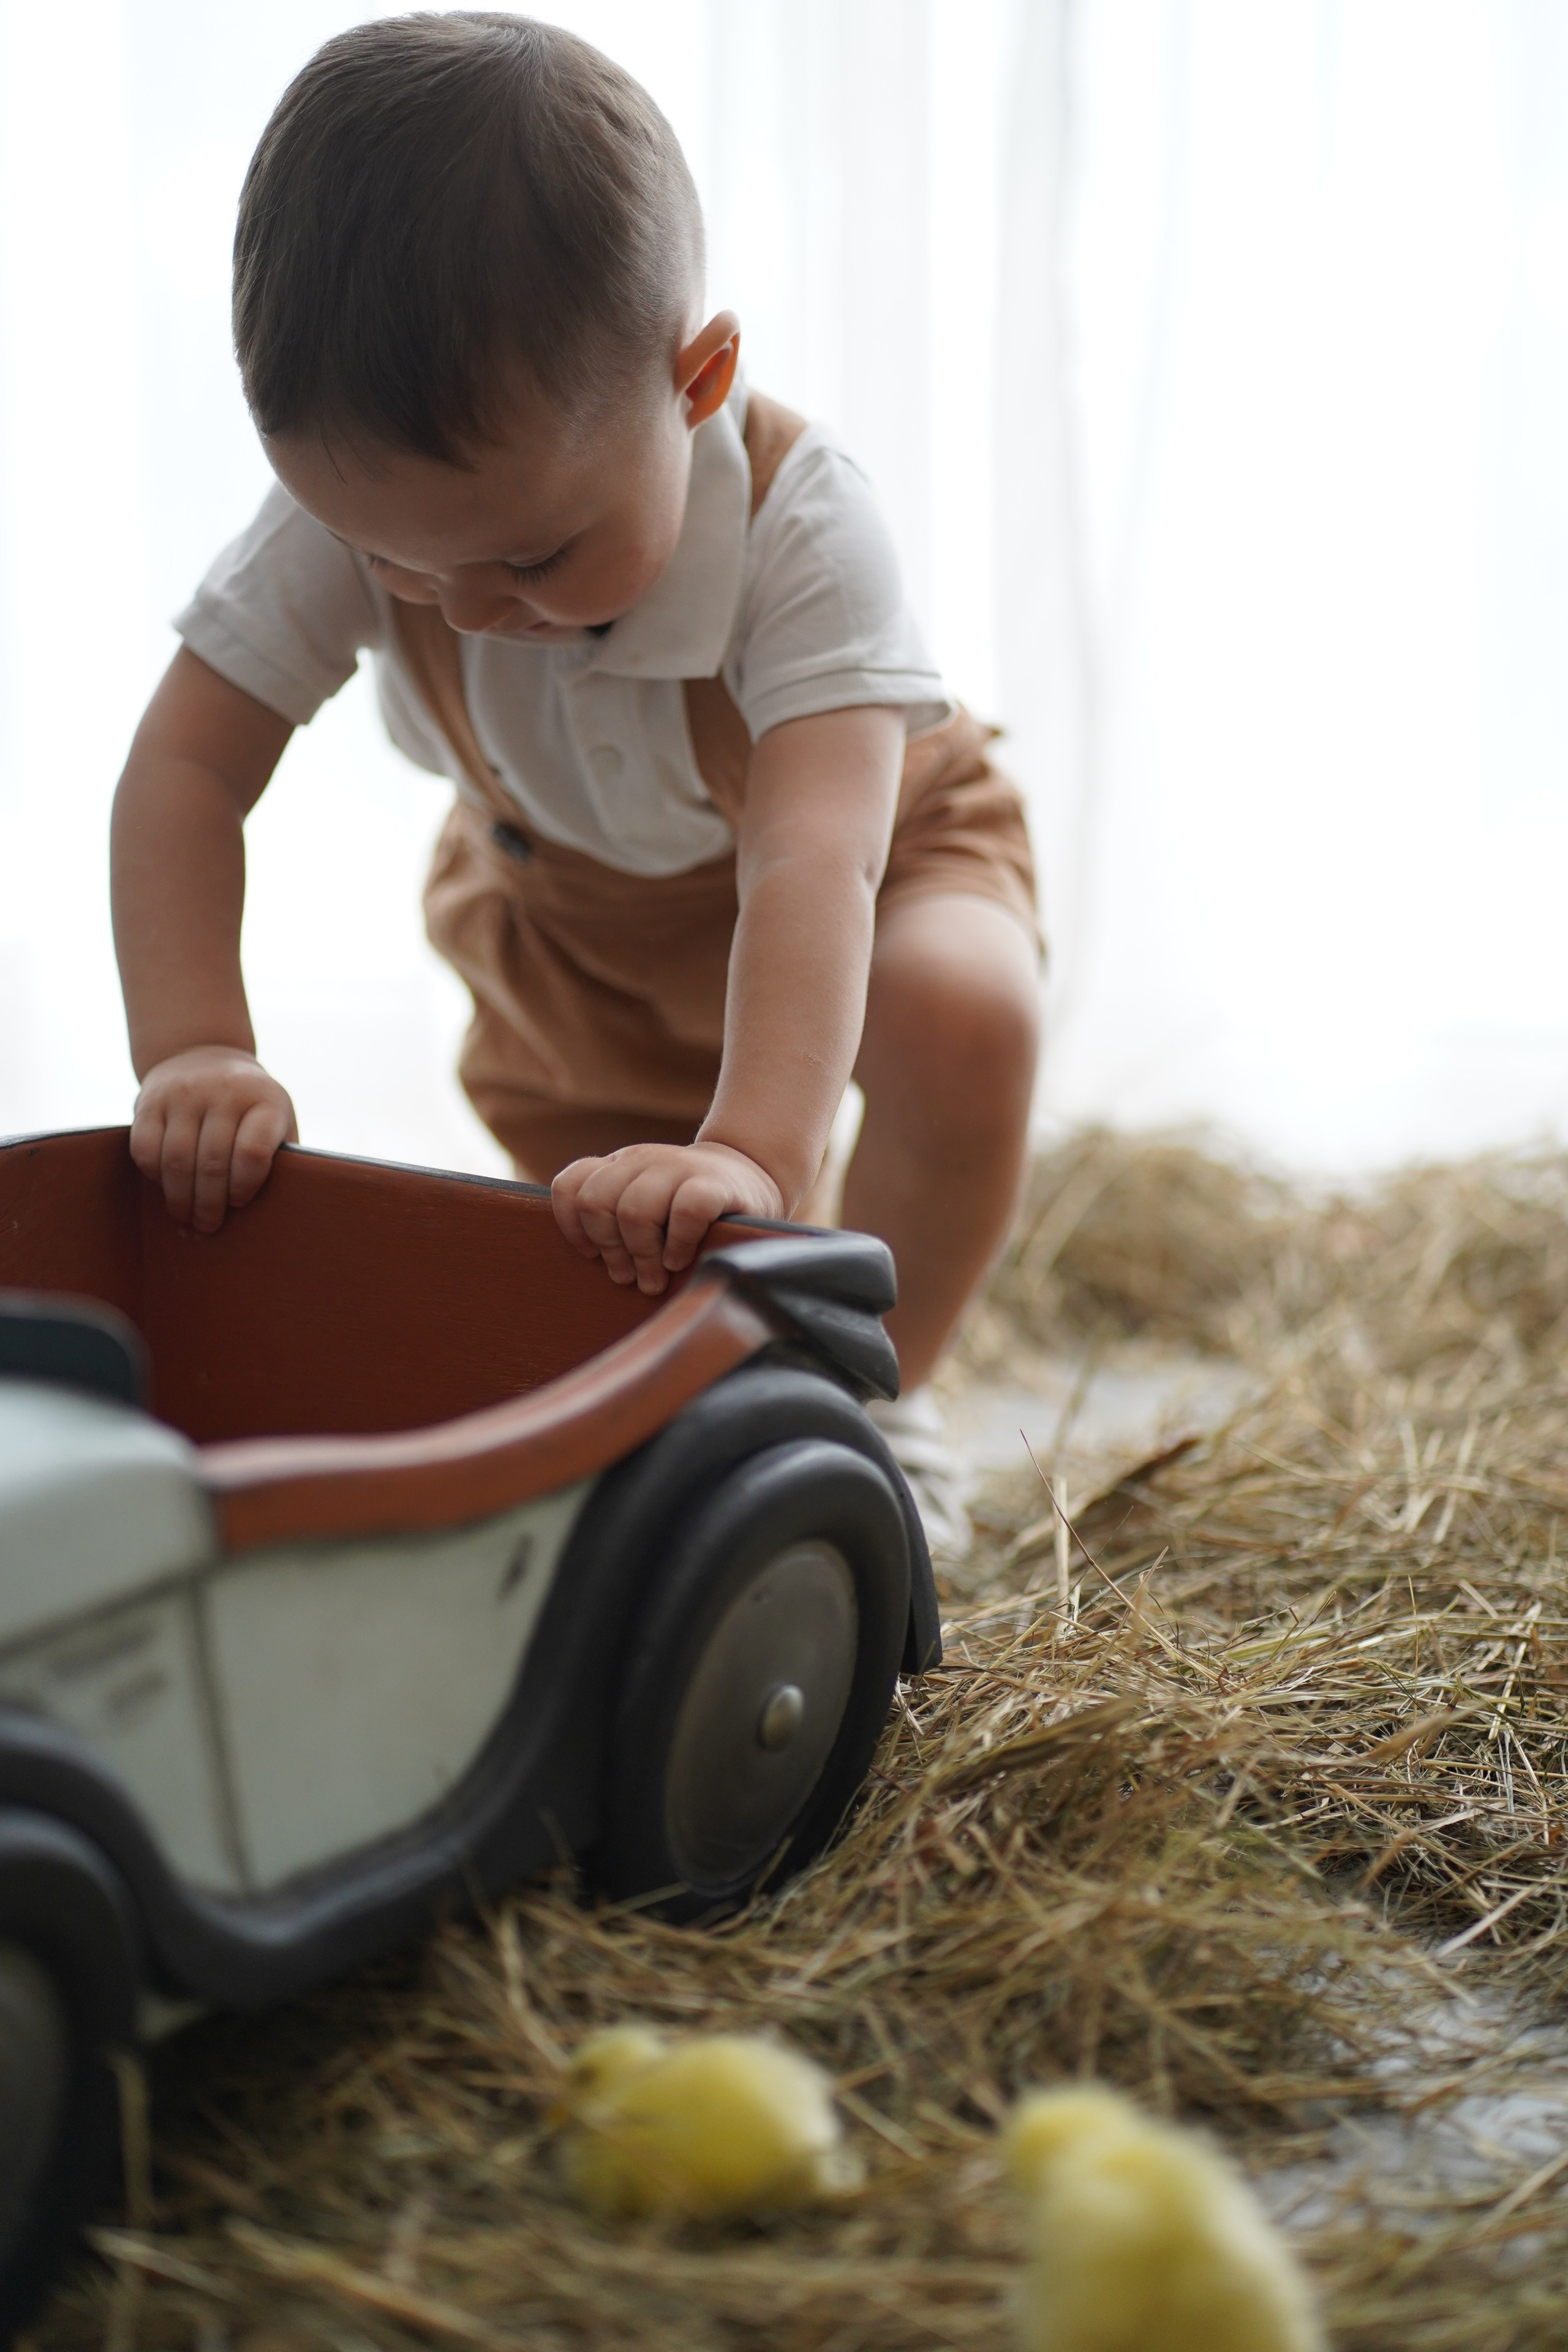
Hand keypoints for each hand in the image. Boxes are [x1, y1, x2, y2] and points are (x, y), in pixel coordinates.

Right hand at [129, 1045, 296, 1232]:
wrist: (203, 1053)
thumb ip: (279, 1156)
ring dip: (180, 1199)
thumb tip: (277, 1211)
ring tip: (186, 1217)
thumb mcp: (276, 1118)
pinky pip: (145, 1149)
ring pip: (177, 1160)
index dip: (245, 1185)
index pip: (253, 1152)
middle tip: (208, 1227)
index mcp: (265, 1100)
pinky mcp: (150, 1100)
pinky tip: (165, 1187)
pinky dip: (154, 1176)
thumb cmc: (249, 1105)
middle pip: (213, 1163)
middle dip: (209, 1205)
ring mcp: (184, 1093)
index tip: (240, 1202)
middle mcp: (224, 1092)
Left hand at [552, 1141, 784, 1294]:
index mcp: (618, 1166)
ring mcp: (677, 1167)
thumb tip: (597, 1270)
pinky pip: (685, 1213)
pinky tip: (680, 1260)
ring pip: (634, 1211)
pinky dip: (678, 1244)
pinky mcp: (713, 1184)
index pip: (570, 1186)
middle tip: (629, 1276)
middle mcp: (641, 1160)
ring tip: (655, 1278)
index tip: (591, 1255)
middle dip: (610, 1248)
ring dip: (642, 1254)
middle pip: (596, 1204)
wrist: (750, 1177)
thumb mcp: (644, 1204)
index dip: (571, 1226)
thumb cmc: (688, 1207)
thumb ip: (615, 1222)